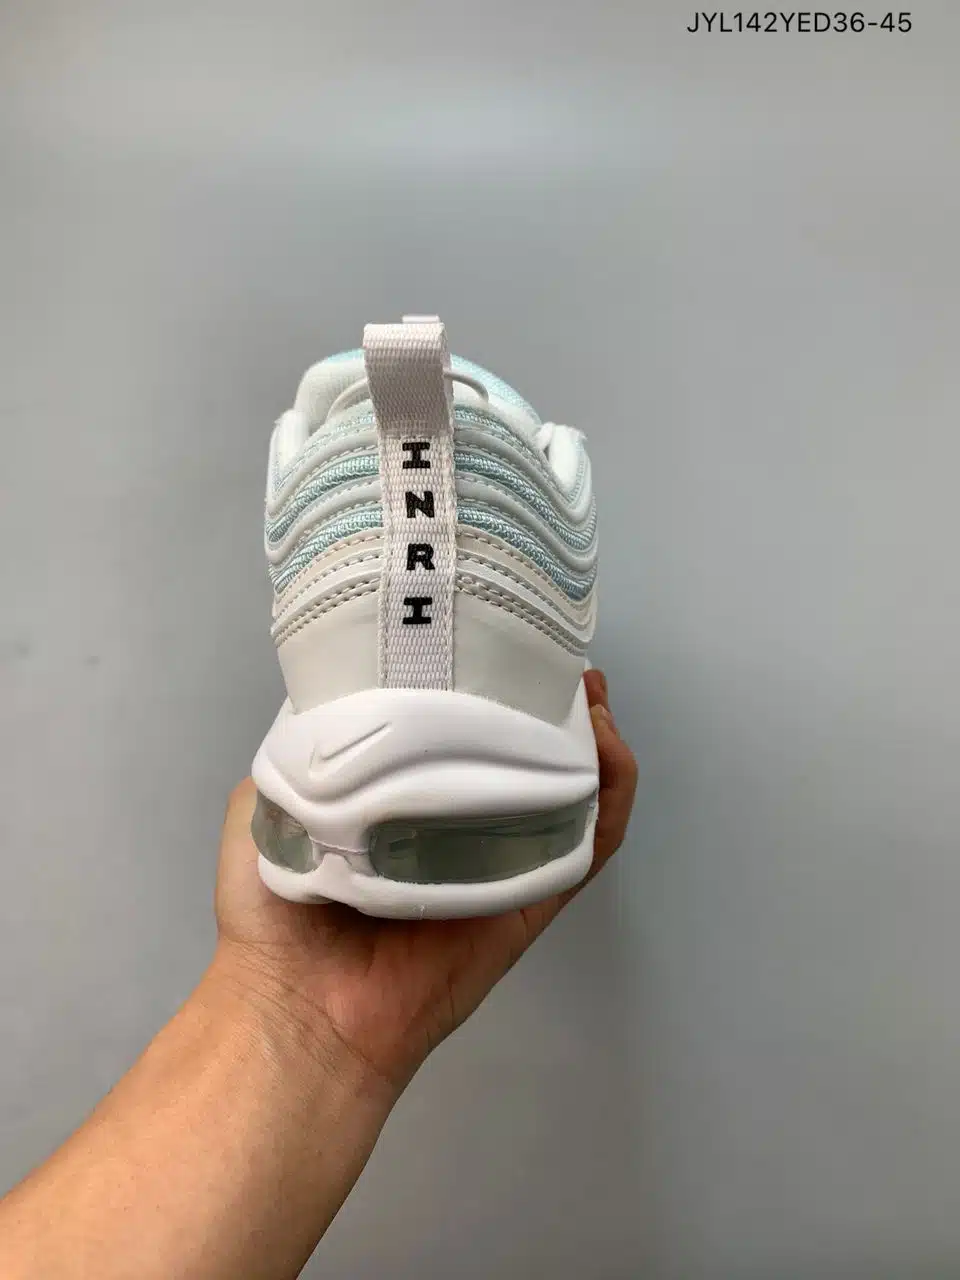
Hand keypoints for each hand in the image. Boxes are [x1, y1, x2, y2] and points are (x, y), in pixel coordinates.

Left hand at [213, 670, 636, 1093]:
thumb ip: (303, 750)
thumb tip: (339, 693)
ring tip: (592, 695)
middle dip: (551, 710)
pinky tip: (608, 747)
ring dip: (593, 742)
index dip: (488, 693)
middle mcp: (460, 831)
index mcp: (405, 807)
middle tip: (557, 663)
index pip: (461, 739)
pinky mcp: (533, 900)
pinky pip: (588, 844)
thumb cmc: (275, 909)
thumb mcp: (269, 802)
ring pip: (570, 796)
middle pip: (526, 762)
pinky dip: (612, 795)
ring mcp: (502, 865)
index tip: (496, 646)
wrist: (299, 1006)